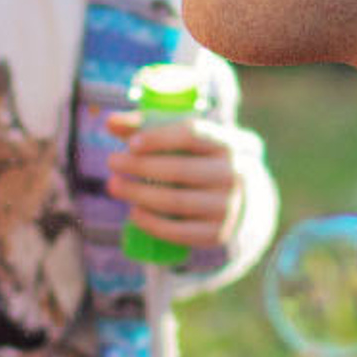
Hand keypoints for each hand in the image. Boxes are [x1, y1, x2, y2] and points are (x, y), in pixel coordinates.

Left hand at [103, 110, 265, 251]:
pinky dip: (152, 223)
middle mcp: (233, 174)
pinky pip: (179, 231)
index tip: (131, 143)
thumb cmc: (204, 162)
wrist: (245, 202)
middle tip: (112, 162)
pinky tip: (134, 213)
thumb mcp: (191, 142)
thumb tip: (111, 122)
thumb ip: (151, 127)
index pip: (192, 135)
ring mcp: (227, 207)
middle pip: (180, 169)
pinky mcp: (217, 234)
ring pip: (176, 201)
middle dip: (140, 166)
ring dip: (139, 194)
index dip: (160, 138)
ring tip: (114, 186)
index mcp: (228, 143)